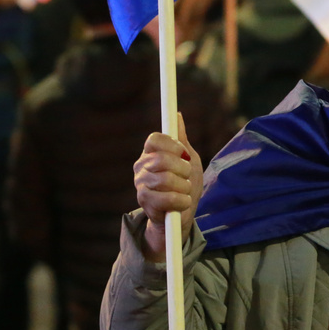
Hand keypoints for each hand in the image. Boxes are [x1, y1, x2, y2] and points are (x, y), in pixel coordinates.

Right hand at [133, 113, 202, 260]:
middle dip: (182, 169)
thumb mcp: (188, 159)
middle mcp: (141, 166)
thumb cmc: (185, 183)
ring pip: (166, 179)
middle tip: (186, 176)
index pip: (155, 139)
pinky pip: (167, 198)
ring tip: (185, 191)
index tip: (183, 153)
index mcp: (151, 153)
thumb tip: (177, 115)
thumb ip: (181, 139)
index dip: (173, 145)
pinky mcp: (145, 202)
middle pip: (162, 159)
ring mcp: (141, 184)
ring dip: (184, 187)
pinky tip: (182, 202)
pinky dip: (181, 200)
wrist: (182, 214)